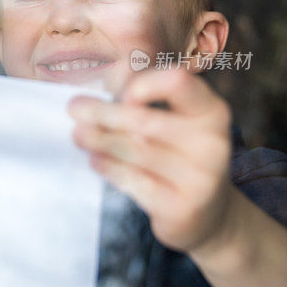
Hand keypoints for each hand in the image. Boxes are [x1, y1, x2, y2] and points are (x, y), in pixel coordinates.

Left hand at [68, 67, 237, 255]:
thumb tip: (112, 73)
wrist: (206, 213)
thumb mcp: (174, 118)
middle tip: (73, 107)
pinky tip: (94, 160)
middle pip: (145, 121)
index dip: (145, 83)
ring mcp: (200, 178)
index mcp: (212, 111)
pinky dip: (109, 167)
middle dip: (104, 113)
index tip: (123, 93)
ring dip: (100, 140)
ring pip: (135, 151)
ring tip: (78, 134)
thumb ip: (144, 92)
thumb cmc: (179, 152)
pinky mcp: (181, 207)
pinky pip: (134, 181)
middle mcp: (212, 143)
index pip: (178, 83)